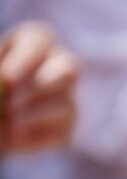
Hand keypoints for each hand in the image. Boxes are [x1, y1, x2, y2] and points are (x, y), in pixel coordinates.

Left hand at [0, 22, 77, 150]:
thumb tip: (3, 84)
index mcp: (33, 42)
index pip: (40, 40)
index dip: (25, 59)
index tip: (6, 79)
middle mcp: (58, 66)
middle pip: (69, 68)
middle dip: (45, 85)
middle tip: (15, 102)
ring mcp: (67, 98)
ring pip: (67, 106)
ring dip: (34, 116)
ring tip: (5, 124)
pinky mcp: (66, 127)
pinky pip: (60, 133)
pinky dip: (34, 137)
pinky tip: (10, 138)